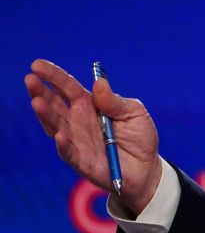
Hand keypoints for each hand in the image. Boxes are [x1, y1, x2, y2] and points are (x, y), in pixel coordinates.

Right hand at [25, 59, 161, 215]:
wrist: (146, 168)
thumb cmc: (139, 136)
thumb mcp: (134, 112)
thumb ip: (115, 101)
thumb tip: (99, 83)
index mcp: (89, 104)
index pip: (66, 87)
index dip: (53, 76)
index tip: (37, 64)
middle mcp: (77, 121)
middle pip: (54, 104)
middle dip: (40, 91)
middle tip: (30, 79)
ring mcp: (76, 140)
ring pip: (54, 126)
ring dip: (45, 114)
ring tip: (37, 101)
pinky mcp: (80, 161)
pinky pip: (68, 152)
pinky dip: (63, 144)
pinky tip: (59, 135)